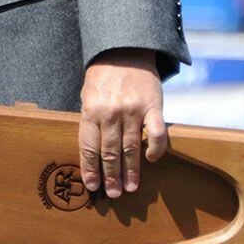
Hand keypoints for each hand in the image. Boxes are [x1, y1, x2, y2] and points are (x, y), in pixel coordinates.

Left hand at [79, 49, 167, 198]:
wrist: (125, 49)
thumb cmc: (103, 76)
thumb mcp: (88, 95)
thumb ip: (90, 121)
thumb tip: (91, 153)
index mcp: (91, 110)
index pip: (88, 147)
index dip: (90, 169)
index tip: (93, 186)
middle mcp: (111, 112)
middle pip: (110, 152)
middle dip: (110, 176)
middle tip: (113, 194)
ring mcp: (133, 110)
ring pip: (131, 148)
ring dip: (131, 171)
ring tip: (130, 188)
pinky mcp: (153, 106)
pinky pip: (156, 133)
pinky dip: (155, 149)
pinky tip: (152, 159)